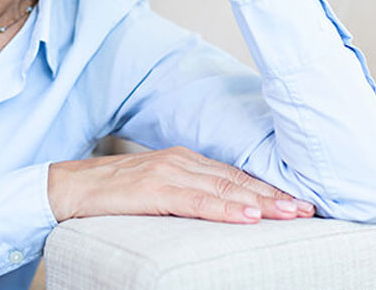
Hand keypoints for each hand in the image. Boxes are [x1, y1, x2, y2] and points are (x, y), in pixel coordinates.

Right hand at [48, 145, 315, 223]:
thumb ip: (184, 193)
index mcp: (181, 160)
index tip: (297, 201)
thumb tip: (217, 207)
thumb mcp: (154, 190)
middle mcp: (178, 161)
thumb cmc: (110, 192)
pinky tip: (247, 215)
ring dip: (260, 201)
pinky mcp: (154, 189)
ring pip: (223, 187)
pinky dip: (225, 207)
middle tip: (308, 208)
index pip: (232, 175)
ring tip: (289, 212)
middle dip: (274, 195)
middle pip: (235, 179)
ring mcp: (166, 173)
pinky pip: (196, 200)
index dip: (266, 188)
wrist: (67, 187)